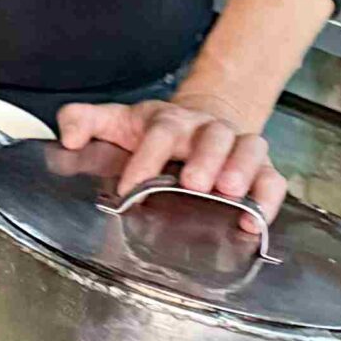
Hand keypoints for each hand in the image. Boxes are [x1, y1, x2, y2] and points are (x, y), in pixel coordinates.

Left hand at [58, 93, 285, 221]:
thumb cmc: (151, 130)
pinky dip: (267, 198)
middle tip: (192, 182)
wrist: (198, 121)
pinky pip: (272, 178)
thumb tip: (68, 137)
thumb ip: (82, 121)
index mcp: (169, 120)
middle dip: (204, 158)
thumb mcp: (114, 121)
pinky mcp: (259, 169)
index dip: (145, 158)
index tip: (130, 186)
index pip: (159, 132)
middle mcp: (207, 130)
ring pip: (249, 148)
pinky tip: (253, 220)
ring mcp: (237, 147)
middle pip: (212, 136)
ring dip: (241, 170)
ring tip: (229, 193)